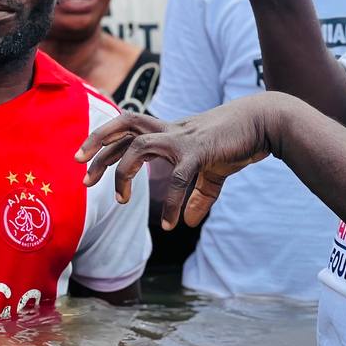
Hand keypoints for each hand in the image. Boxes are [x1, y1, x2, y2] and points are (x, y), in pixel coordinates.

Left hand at [79, 98, 275, 227]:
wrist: (264, 121)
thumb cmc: (238, 140)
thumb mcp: (215, 169)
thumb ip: (199, 194)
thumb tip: (187, 221)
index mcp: (169, 132)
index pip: (126, 130)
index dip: (103, 145)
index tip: (84, 165)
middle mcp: (171, 131)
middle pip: (123, 124)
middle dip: (97, 144)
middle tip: (81, 172)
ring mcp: (183, 139)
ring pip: (139, 145)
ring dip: (123, 171)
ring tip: (121, 201)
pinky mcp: (200, 150)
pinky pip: (178, 177)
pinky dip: (170, 202)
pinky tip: (169, 224)